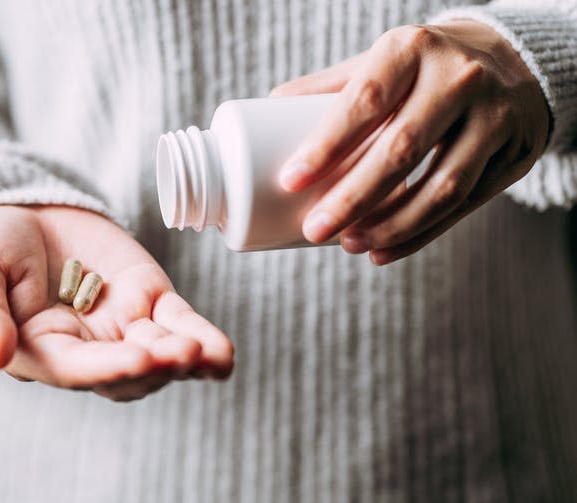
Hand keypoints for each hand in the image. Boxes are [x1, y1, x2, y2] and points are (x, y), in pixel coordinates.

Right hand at [0, 205, 233, 400]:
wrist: (24, 210)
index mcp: (41, 350)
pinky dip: (203, 339)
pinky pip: (180, 324)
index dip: (108, 368)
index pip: (77, 369)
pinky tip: (222, 355)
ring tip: (206, 354)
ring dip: (185, 359)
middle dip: (156, 366)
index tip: (138, 360)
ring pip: (159, 354)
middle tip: (183, 354)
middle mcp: (87, 348)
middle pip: (126, 372)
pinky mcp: (150, 299)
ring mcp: (123, 326)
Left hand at [272, 20, 549, 263]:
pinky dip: (421, 235)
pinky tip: (385, 251)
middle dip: (353, 199)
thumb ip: (331, 86)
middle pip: (401, 150)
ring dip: (390, 226)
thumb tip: (267, 105)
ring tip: (349, 244)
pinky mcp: (513, 155)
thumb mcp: (382, 60)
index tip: (290, 181)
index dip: (325, 145)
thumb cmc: (424, 66)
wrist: (513, 59)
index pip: (364, 101)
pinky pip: (465, 206)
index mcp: (412, 48)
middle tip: (315, 230)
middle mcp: (459, 77)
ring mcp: (494, 117)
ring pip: (441, 187)